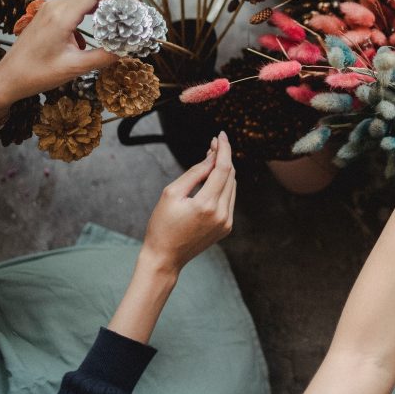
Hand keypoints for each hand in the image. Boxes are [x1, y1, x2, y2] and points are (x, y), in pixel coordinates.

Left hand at [0, 0, 126, 119]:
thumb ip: (104, 57)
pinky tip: (99, 27)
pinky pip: (74, 6)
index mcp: (62, 16)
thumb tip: (127, 49)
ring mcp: (49, 9)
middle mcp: (55, 7)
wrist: (8, 77)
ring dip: (103, 7)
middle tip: (133, 16)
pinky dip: (91, 12)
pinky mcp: (47, 15)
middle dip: (115, 1)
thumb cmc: (38, 74)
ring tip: (120, 20)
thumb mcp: (75, 67)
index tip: (135, 6)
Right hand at [140, 132, 235, 274]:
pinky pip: (230, 199)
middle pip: (230, 176)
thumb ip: (195, 173)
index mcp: (207, 205)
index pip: (223, 168)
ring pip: (232, 187)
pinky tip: (213, 179)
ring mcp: (227, 222)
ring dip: (224, 171)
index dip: (224, 149)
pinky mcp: (227, 227)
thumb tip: (212, 156)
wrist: (165, 258)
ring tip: (211, 159)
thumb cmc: (162, 225)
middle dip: (223, 157)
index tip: (221, 135)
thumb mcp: (172, 193)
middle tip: (213, 144)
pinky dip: (224, 186)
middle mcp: (222, 214)